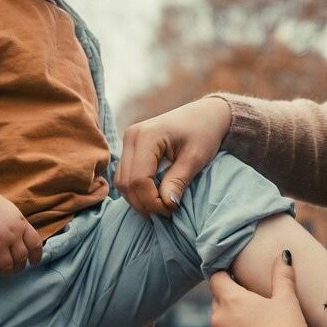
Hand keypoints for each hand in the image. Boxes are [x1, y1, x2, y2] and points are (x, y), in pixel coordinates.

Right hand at [0, 179, 42, 276]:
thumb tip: (25, 241)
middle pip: (21, 258)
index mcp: (21, 223)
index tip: (33, 263)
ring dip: (5, 272)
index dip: (36, 256)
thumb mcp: (11, 211)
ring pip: (6, 266)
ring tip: (2, 271)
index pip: (35, 244)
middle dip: (19, 267)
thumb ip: (19, 225)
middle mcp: (11, 234)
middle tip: (14, 269)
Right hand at [117, 96, 231, 216]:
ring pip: (122, 181)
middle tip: (167, 212)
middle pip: (126, 183)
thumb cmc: (204, 132)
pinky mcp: (130, 147)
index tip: (172, 210)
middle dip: (144, 203)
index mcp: (147, 136)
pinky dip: (137, 190)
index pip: (139, 179)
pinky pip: (125, 175)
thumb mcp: (196, 158)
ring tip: (161, 206)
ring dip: (139, 199)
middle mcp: (131, 136)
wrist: (204, 114)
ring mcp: (128, 141)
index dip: (152, 201)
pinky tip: (154, 196)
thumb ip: (178, 181)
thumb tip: (167, 205)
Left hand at [209, 251, 311, 326]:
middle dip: (231, 297)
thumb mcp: (287, 298)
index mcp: (231, 301)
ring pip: (220, 324)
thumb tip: (285, 253)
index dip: (225, 274)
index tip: (236, 274)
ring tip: (255, 323)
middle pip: (218, 300)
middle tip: (252, 299)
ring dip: (232, 320)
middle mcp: (219, 321)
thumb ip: (282, 274)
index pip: (216, 278)